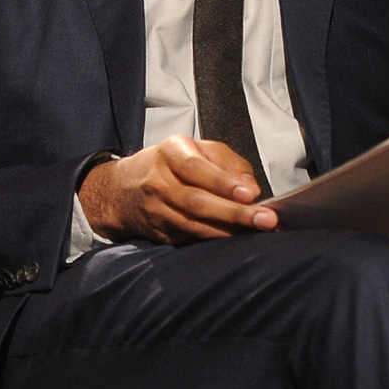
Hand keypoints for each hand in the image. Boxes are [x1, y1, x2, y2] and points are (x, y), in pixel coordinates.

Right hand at [77, 135, 278, 243]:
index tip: (250, 194)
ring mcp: (156, 211)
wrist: (122, 189)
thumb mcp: (197, 149)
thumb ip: (227, 162)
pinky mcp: (159, 233)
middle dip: (236, 214)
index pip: (196, 169)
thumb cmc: (169, 163)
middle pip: (197, 202)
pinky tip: (238, 240)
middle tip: (266, 220)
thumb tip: (251, 187)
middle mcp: (159, 182)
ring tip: (258, 232)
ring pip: (195, 225)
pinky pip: (191, 238)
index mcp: (170, 153)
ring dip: (230, 231)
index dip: (223, 183)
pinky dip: (217, 240)